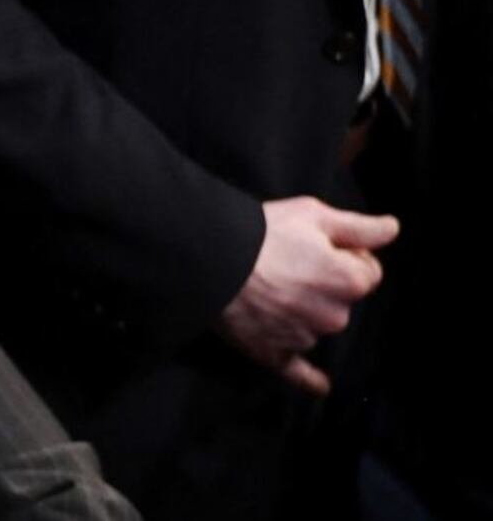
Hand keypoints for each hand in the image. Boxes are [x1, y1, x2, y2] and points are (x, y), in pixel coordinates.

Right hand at [218, 196, 398, 393]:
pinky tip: (322, 387)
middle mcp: (334, 316)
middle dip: (324, 283)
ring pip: (317, 325)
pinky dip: (310, 380)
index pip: (368, 270)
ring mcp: (305, 338)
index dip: (346, 254)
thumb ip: (360, 227)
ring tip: (269, 288)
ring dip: (305, 311)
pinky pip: (299, 372)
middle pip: (342, 300)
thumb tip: (393, 230)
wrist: (209, 261)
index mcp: (350, 282)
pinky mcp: (275, 354)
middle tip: (288, 263)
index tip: (317, 244)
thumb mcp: (314, 215)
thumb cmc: (262, 234)